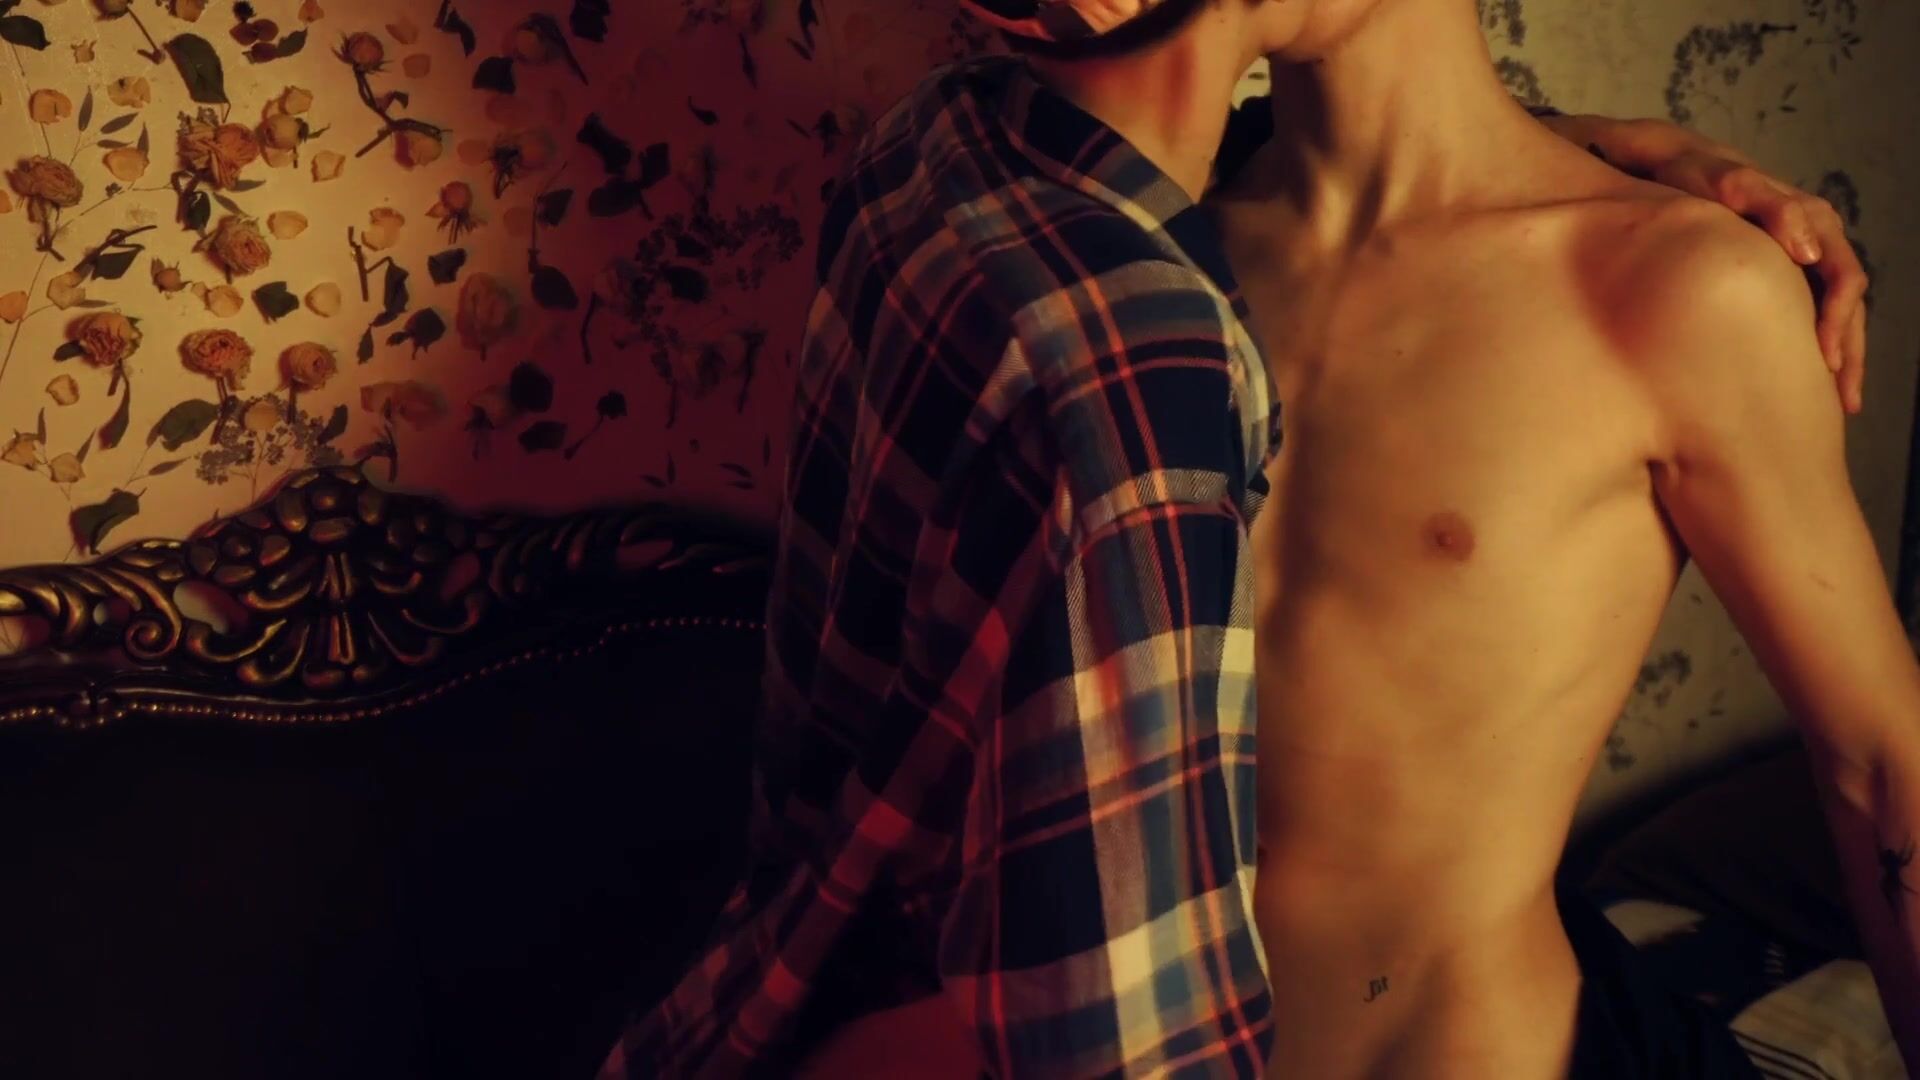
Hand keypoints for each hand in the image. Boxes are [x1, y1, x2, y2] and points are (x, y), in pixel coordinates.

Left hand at [1651, 145, 1868, 413]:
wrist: (1671, 168)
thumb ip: (1761, 203)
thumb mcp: (1719, 182)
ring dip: (1841, 357)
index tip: (1824, 359)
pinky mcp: (1783, 273)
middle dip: (1848, 350)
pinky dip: (1815, 347)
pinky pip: (1812, 313)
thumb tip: (1801, 243)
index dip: (1836, 319)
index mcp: (1808, 218)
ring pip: (1837, 311)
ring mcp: (1801, 256)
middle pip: (1848, 300)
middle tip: (1840, 398)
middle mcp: (1814, 237)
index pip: (1841, 277)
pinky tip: (1810, 385)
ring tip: (1838, 402)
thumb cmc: (1691, 177)